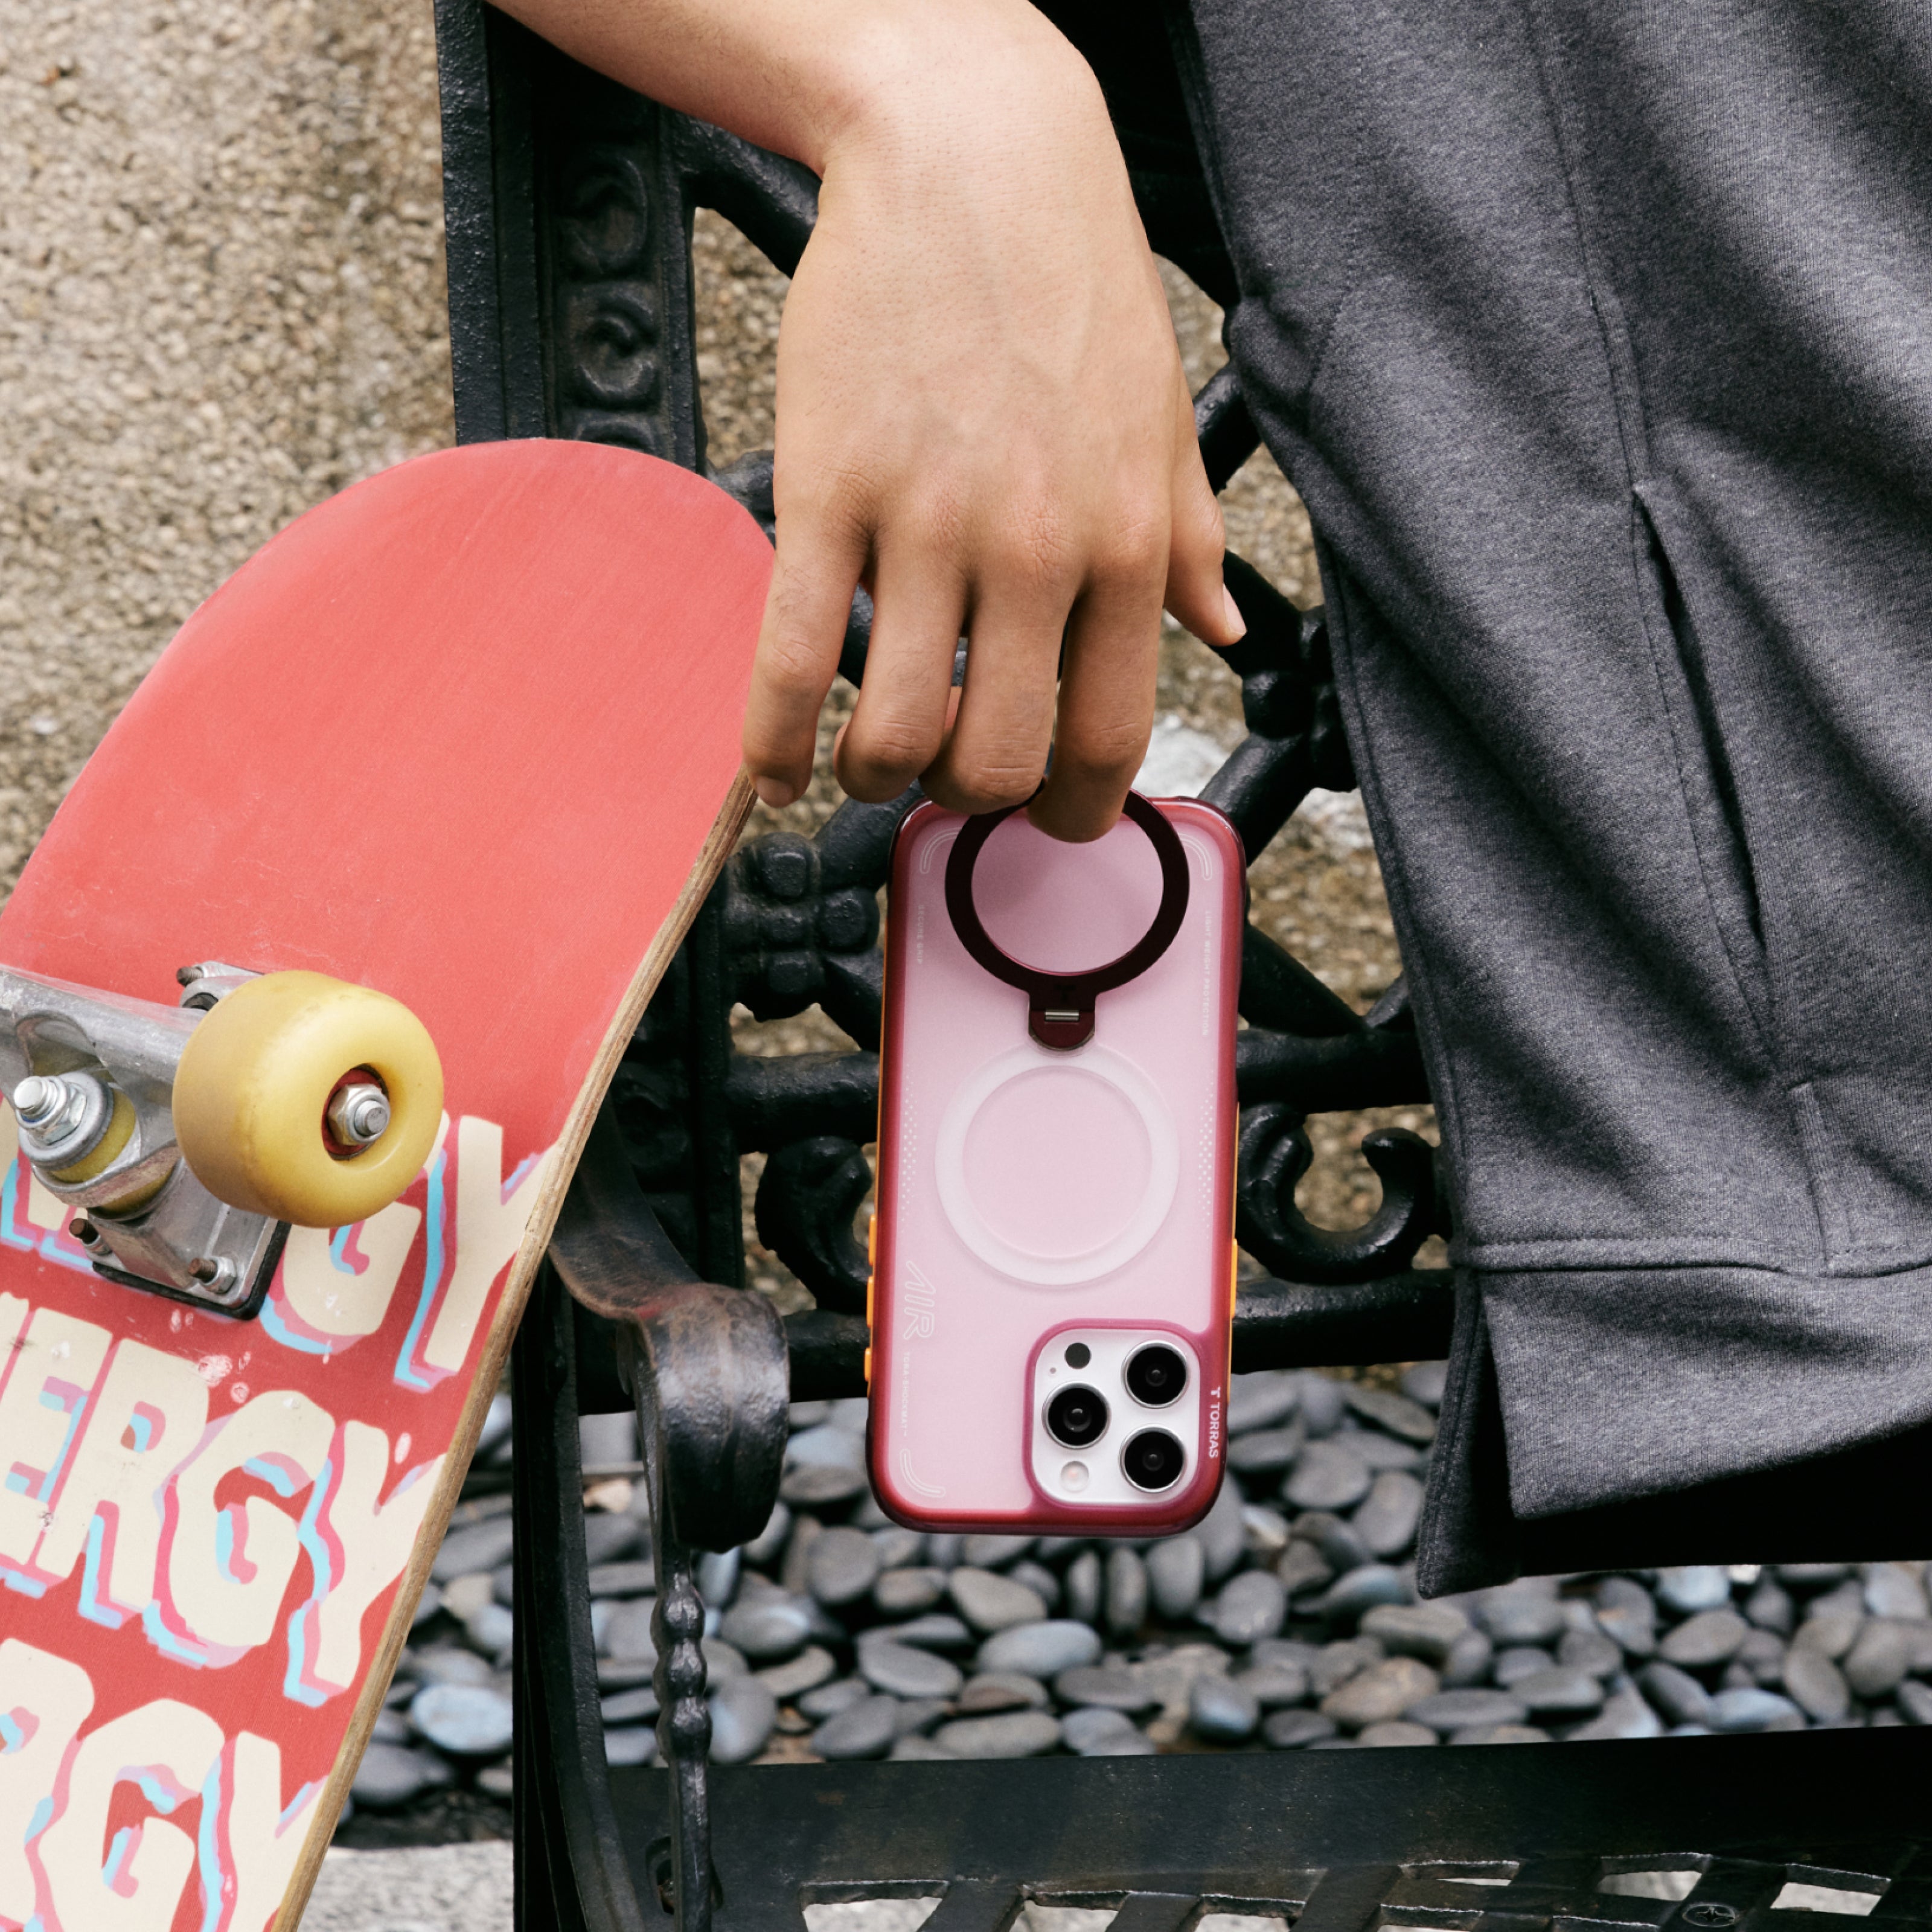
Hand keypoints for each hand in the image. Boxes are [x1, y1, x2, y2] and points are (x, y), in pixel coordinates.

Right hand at [488, 0, 1242, 839]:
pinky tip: (778, 768)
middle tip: (949, 783)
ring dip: (878, 778)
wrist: (969, 153)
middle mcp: (1034, 547)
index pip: (1108, 740)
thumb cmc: (1071, 280)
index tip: (1046, 821)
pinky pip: (789, 656)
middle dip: (970, 802)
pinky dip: (773, 740)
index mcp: (1125, 542)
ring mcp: (924, 522)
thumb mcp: (1161, 416)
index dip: (1073, 813)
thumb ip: (1191, 542)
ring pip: (896, 729)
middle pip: (1000, 761)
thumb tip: (1223, 636)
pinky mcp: (827, 487)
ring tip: (872, 761)